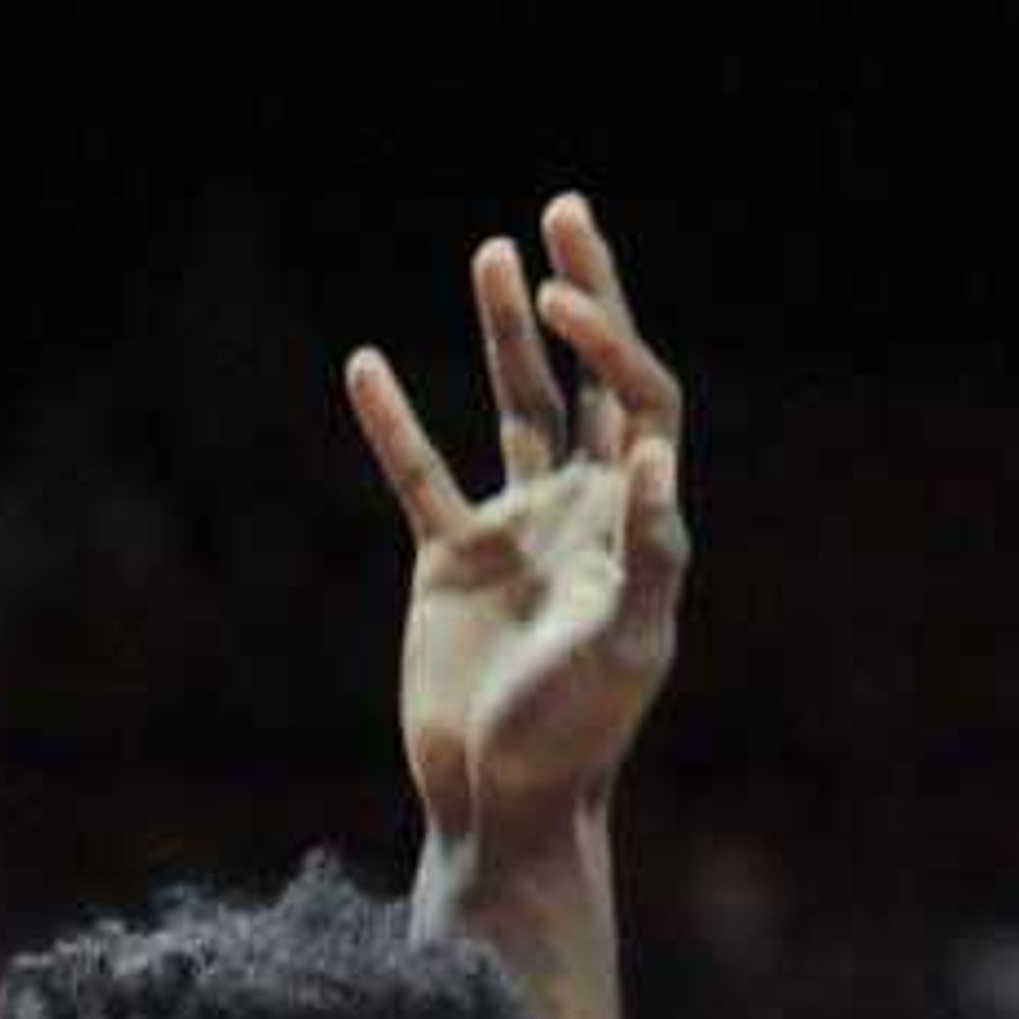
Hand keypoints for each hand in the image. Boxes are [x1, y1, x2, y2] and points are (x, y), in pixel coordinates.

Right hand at [347, 189, 687, 845]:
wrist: (503, 807)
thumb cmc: (574, 741)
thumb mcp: (623, 650)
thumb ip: (646, 552)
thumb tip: (652, 453)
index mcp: (634, 526)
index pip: (639, 397)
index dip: (611, 338)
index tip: (566, 301)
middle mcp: (582, 515)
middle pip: (592, 380)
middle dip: (584, 296)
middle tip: (564, 212)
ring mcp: (517, 534)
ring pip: (515, 410)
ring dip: (504, 334)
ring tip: (493, 251)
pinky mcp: (452, 565)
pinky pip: (421, 477)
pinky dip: (394, 424)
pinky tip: (366, 365)